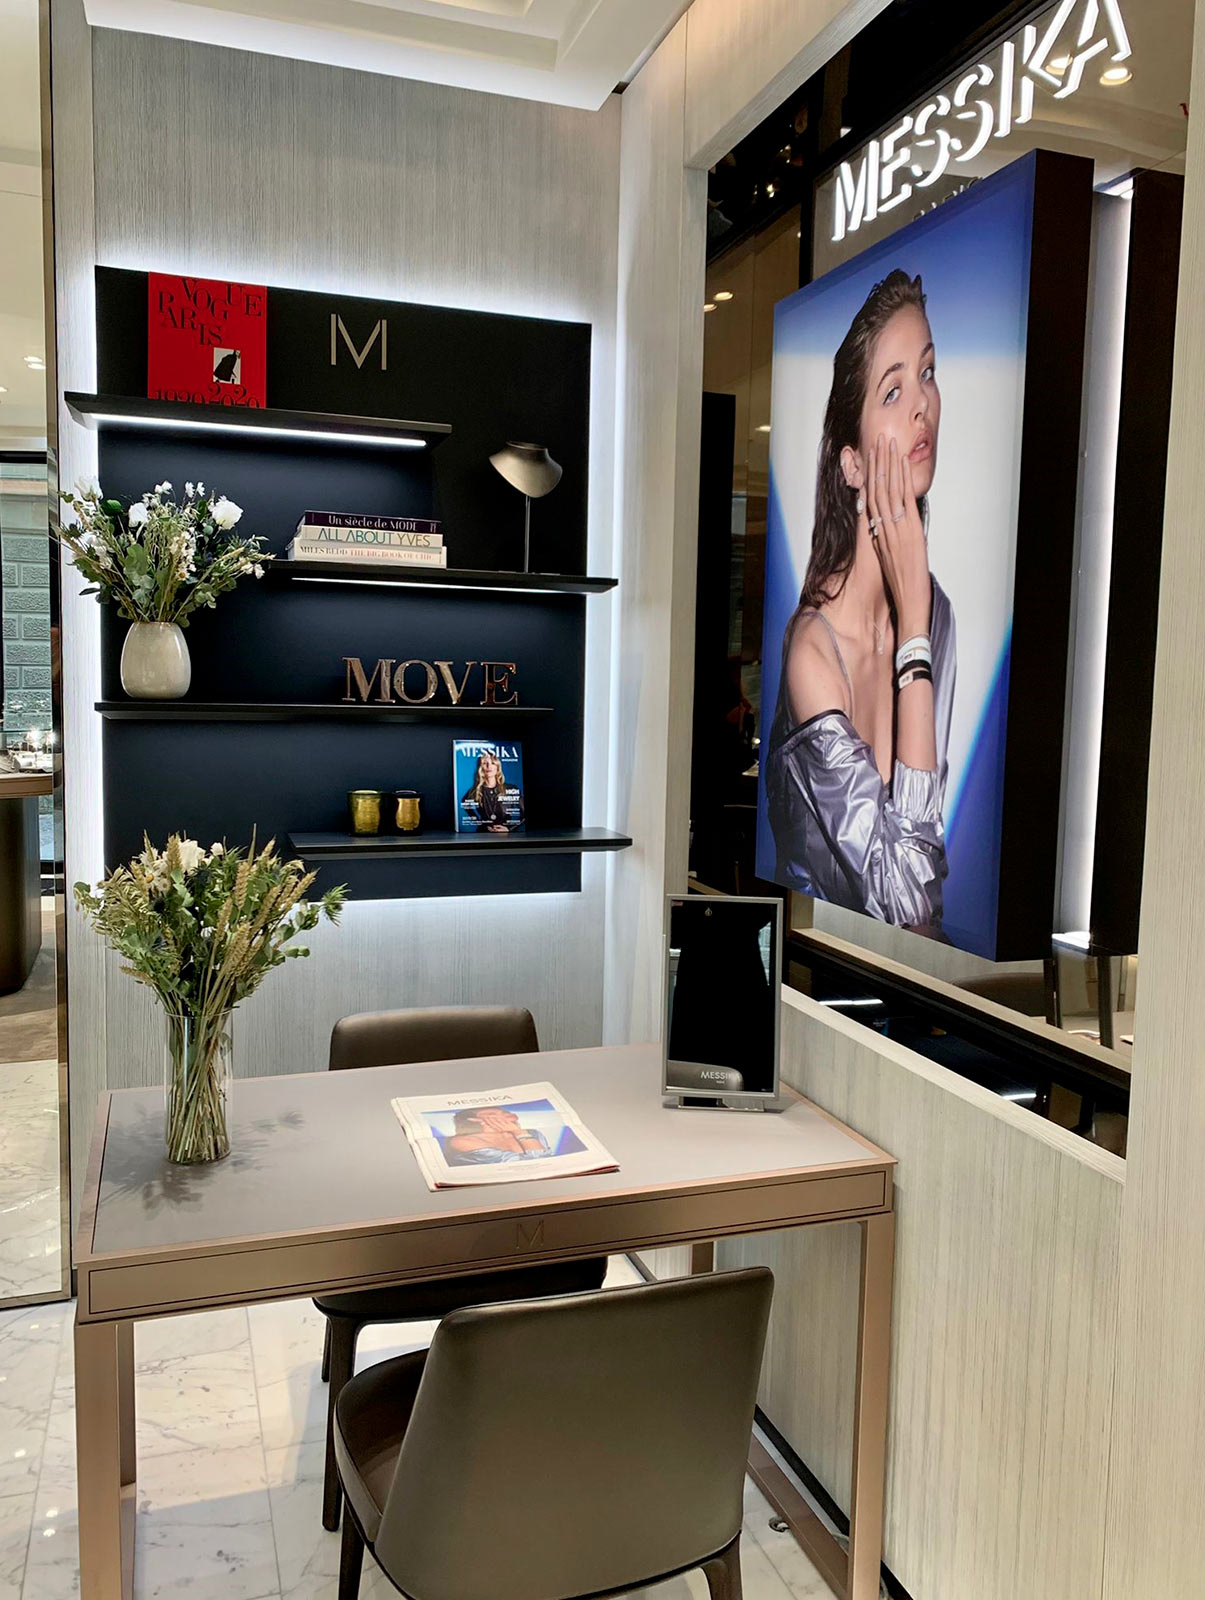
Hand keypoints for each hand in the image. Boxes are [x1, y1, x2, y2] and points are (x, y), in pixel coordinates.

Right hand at [866, 435, 930, 638]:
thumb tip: (884, 528)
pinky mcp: (909, 531)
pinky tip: (901, 462)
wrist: (908, 602)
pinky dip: (901, 479)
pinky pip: (903, 499)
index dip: (869, 478)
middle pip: (877, 490)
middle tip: (877, 440)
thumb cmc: (902, 584)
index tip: (869, 459)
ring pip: (888, 490)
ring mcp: (896, 528)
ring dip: (888, 464)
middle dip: (876, 464)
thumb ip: (886, 540)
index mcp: (878, 536)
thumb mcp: (890, 558)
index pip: (870, 501)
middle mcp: (883, 529)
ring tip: (888, 442)